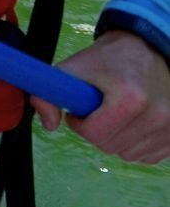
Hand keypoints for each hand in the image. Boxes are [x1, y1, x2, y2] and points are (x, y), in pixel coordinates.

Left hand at [34, 31, 169, 163]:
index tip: (81, 108)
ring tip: (117, 113)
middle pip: (110, 146)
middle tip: (98, 109)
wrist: (149, 50)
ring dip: (116, 138)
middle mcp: (157, 116)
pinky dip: (135, 143)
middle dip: (96, 131)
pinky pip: (146, 156)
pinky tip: (133, 122)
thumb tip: (49, 125)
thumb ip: (49, 94)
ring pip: (127, 154)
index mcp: (131, 98)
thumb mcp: (73, 68)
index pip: (94, 134)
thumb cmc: (108, 59)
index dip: (79, 123)